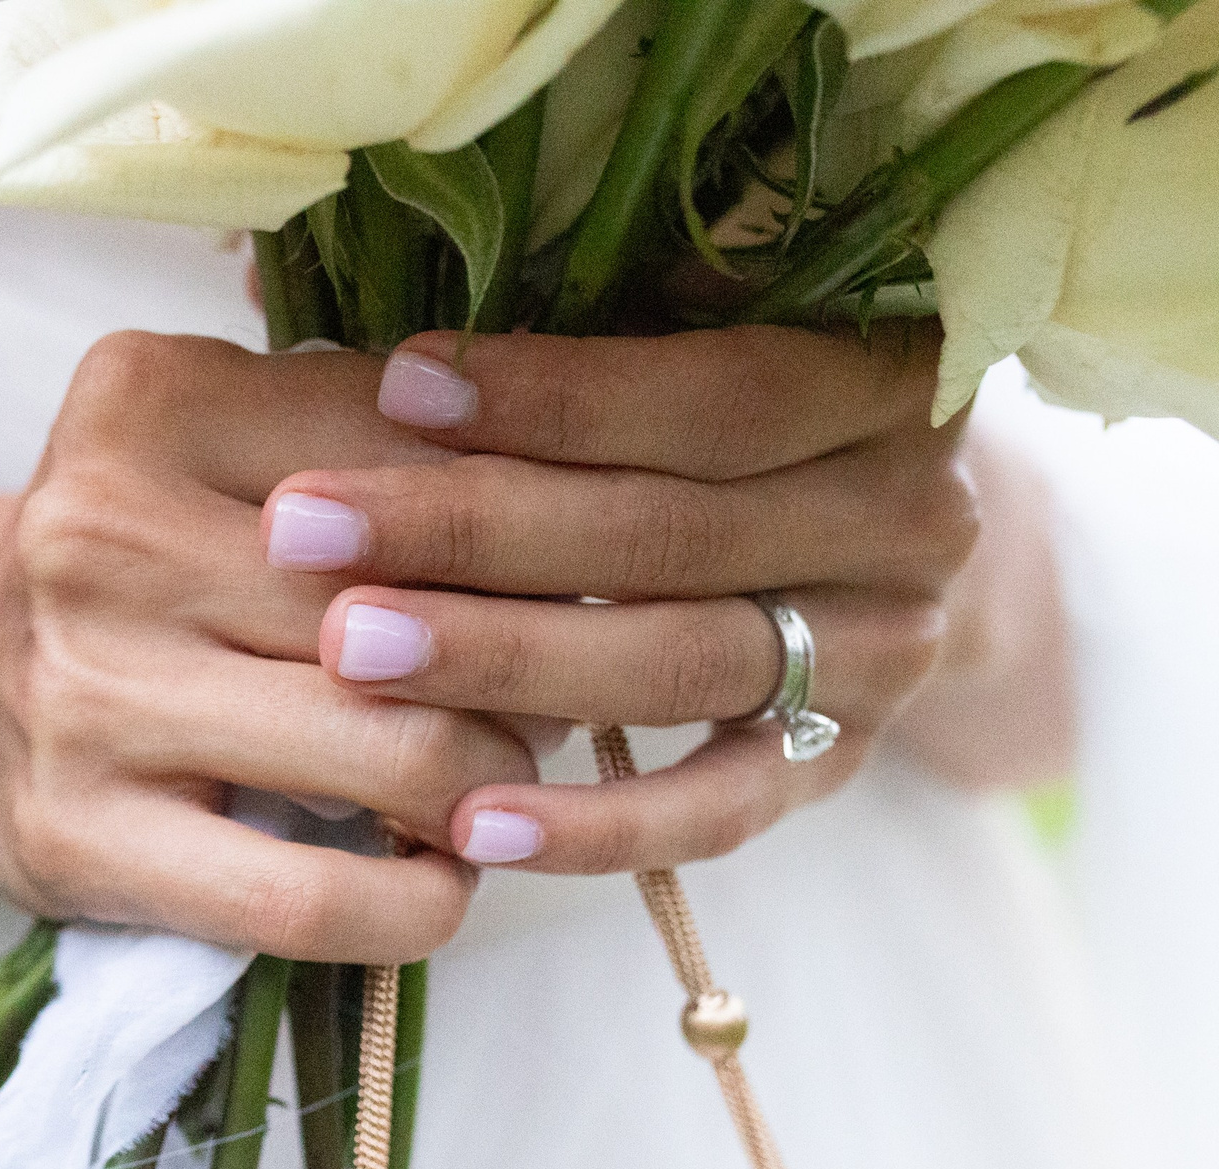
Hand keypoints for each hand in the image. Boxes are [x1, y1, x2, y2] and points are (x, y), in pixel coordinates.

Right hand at [0, 337, 541, 963]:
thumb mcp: (239, 438)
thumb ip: (387, 438)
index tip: (575, 578)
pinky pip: (306, 897)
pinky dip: (416, 903)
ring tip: (494, 782)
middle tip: (552, 696)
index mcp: (148, 402)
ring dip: (488, 785)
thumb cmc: (152, 546)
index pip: (422, 461)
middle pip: (419, 612)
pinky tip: (441, 881)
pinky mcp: (70, 836)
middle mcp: (95, 534)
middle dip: (527, 668)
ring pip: (390, 755)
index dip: (537, 531)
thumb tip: (588, 513)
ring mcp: (78, 693)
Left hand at [269, 325, 977, 870]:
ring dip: (506, 665)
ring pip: (681, 666)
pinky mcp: (841, 763)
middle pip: (672, 535)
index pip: (716, 395)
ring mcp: (886, 653)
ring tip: (354, 654)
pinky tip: (474, 828)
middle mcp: (912, 517)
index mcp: (891, 376)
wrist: (879, 537)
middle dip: (474, 532)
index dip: (554, 396)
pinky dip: (598, 828)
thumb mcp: (698, 323)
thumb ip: (590, 308)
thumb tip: (377, 291)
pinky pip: (718, 813)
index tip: (392, 387)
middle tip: (306, 530)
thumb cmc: (730, 402)